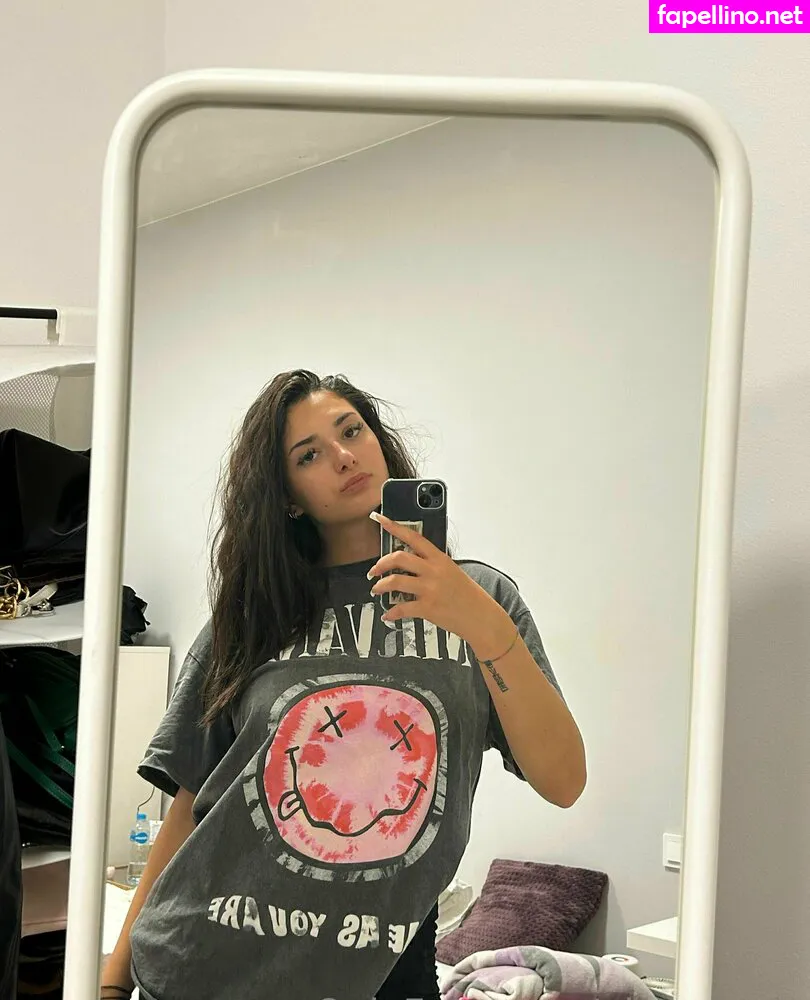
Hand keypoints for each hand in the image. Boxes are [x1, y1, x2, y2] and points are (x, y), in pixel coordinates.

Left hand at [368, 511, 495, 640]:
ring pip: (394, 581)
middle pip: (398, 558)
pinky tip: (388, 614)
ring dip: (380, 586)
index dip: (394, 527)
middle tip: (374, 570)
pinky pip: (401, 608)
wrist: (481, 616)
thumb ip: (432, 565)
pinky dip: (390, 613)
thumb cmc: (467, 595)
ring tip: (377, 589)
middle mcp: (434, 571)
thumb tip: (409, 564)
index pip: (413, 537)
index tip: (380, 520)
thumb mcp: (452, 571)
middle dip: (380, 563)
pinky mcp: (428, 608)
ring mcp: (430, 589)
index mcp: (439, 559)